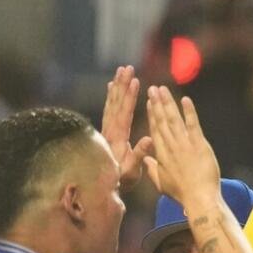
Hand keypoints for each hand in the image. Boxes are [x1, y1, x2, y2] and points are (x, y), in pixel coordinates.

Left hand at [101, 66, 152, 186]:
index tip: (135, 80)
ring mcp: (107, 130)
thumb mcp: (131, 171)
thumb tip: (149, 139)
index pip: (124, 112)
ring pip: (111, 103)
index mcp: (118, 138)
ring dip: (116, 86)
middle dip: (122, 84)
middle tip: (126, 67)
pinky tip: (111, 87)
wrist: (102, 185)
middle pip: (116, 102)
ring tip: (120, 71)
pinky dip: (111, 96)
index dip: (130, 96)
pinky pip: (108, 109)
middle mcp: (110, 130)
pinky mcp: (106, 131)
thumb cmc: (120, 180)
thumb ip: (139, 155)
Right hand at [143, 86, 219, 206]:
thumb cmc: (181, 193)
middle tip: (153, 88)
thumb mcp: (161, 183)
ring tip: (163, 89)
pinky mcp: (199, 144)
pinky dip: (189, 111)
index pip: (155, 130)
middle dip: (156, 103)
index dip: (151, 115)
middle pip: (161, 120)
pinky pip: (193, 124)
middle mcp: (171, 146)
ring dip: (168, 103)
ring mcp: (184, 144)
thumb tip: (146, 160)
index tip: (148, 102)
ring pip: (174, 119)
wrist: (199, 198)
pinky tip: (185, 100)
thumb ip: (152, 169)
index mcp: (161, 154)